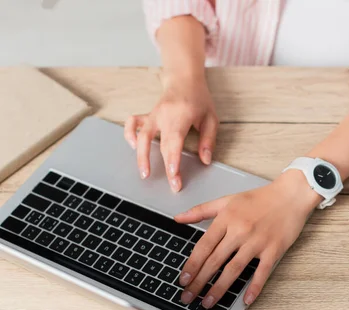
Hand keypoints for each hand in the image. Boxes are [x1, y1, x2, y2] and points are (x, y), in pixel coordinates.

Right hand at [124, 74, 217, 191]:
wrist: (184, 78)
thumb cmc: (199, 99)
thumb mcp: (211, 118)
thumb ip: (208, 140)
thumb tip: (205, 160)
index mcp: (181, 115)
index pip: (175, 140)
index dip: (173, 159)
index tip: (174, 175)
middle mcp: (164, 115)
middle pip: (162, 144)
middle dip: (166, 167)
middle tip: (173, 186)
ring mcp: (154, 114)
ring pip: (143, 136)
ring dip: (142, 156)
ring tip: (145, 174)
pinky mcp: (148, 114)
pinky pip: (133, 123)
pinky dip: (130, 134)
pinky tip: (134, 147)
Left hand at [174, 170, 321, 307]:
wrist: (291, 195)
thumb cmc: (261, 198)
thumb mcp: (228, 200)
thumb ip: (201, 210)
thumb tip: (178, 218)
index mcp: (227, 219)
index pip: (204, 246)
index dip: (192, 265)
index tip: (183, 279)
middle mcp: (240, 231)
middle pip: (215, 261)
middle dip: (199, 282)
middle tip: (188, 297)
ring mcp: (257, 242)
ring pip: (234, 269)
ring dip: (219, 289)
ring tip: (208, 303)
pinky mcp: (274, 250)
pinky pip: (262, 272)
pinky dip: (254, 287)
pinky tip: (246, 300)